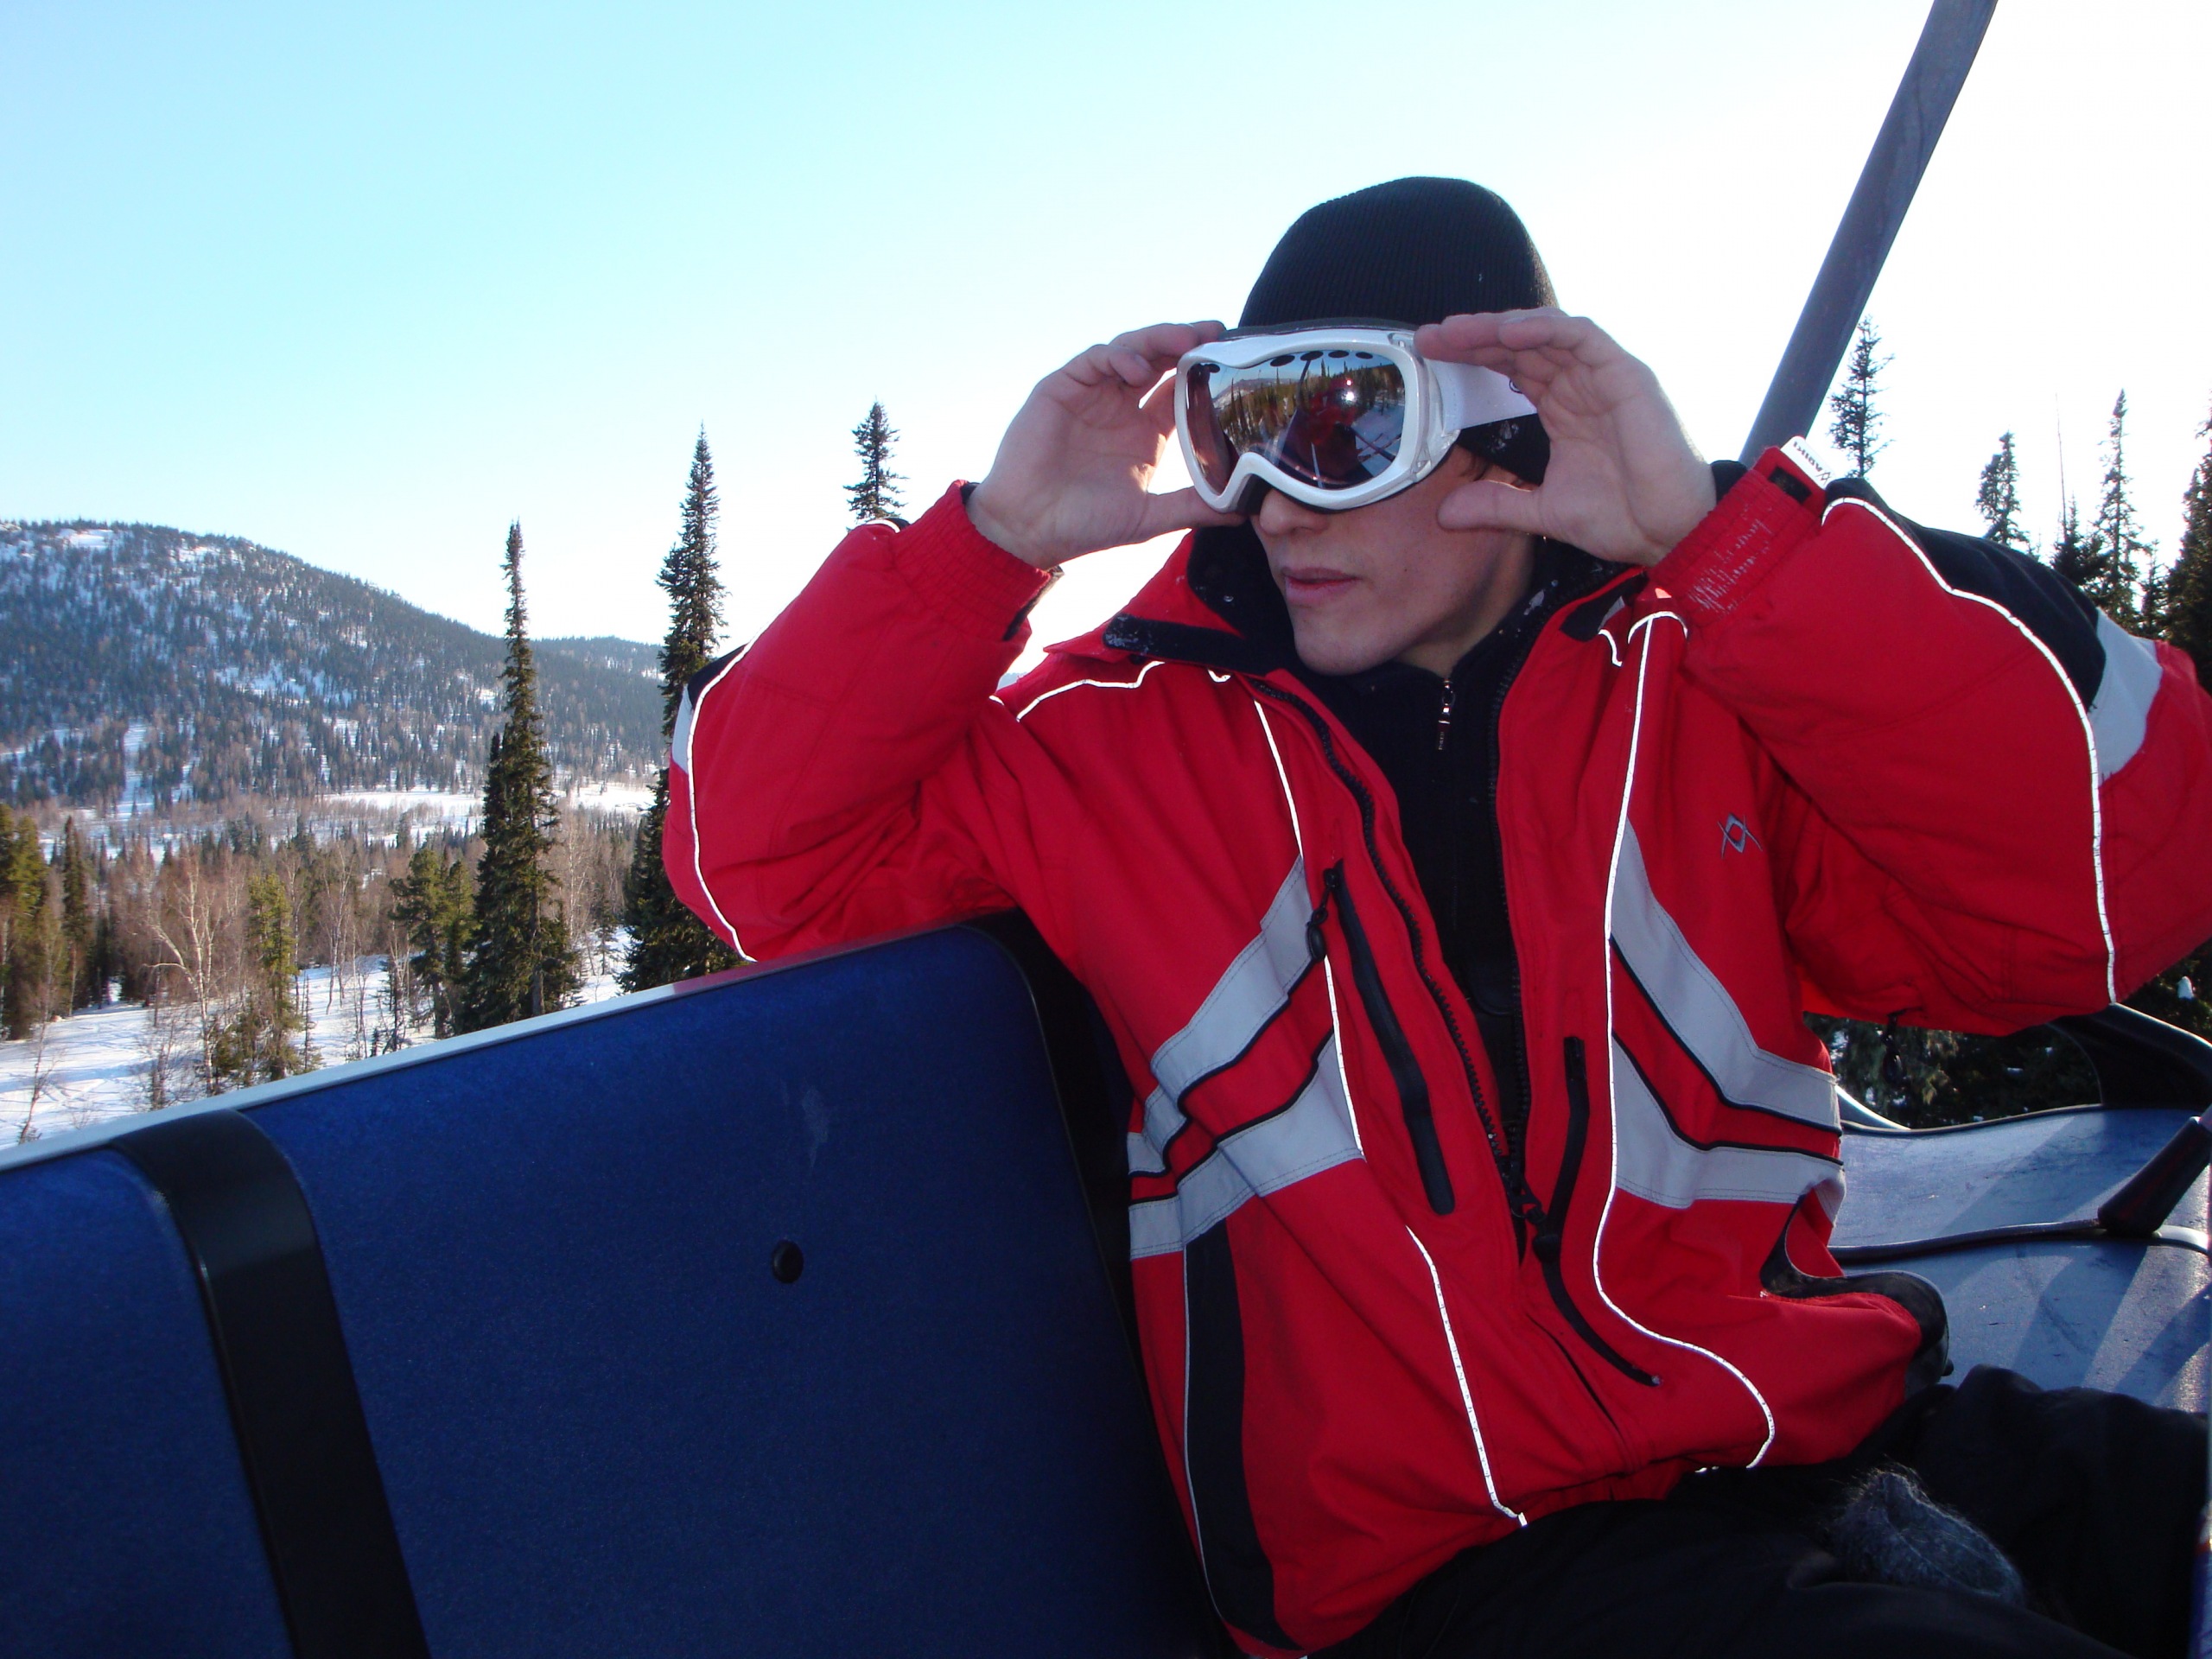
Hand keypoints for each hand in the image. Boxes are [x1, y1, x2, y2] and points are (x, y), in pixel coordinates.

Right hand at [967, 322, 1242, 569]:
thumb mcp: (1149, 517)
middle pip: (1161, 359)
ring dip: (1159, 340)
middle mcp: (1121, 407)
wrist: (1028, 530)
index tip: (1233, 360)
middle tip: (1216, 333)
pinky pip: (1095, 359)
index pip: (1180, 389)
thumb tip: (1241, 511)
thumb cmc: (1084, 525)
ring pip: (1132, 349)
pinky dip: (1118, 356)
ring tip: (1186, 341)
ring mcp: (1092, 394)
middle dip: (1188, 342)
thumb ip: (1193, 507)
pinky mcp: (1062, 387)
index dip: (1204, 372)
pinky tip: (1138, 367)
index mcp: (1145, 431)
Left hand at [1414, 310, 1715, 566]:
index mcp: (1563, 407)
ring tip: (1459, 331)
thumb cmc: (1623, 518)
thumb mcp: (1542, 511)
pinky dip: (1546, 329)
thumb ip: (1495, 505)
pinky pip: (1583, 338)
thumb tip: (1444, 514)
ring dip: (1500, 328)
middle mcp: (1581, 385)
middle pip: (1521, 345)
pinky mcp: (1626, 376)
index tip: (1431, 355)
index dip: (1472, 356)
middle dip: (1474, 337)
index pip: (1511, 367)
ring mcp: (1604, 377)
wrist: (1671, 534)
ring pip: (1546, 333)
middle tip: (1430, 336)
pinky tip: (1509, 332)